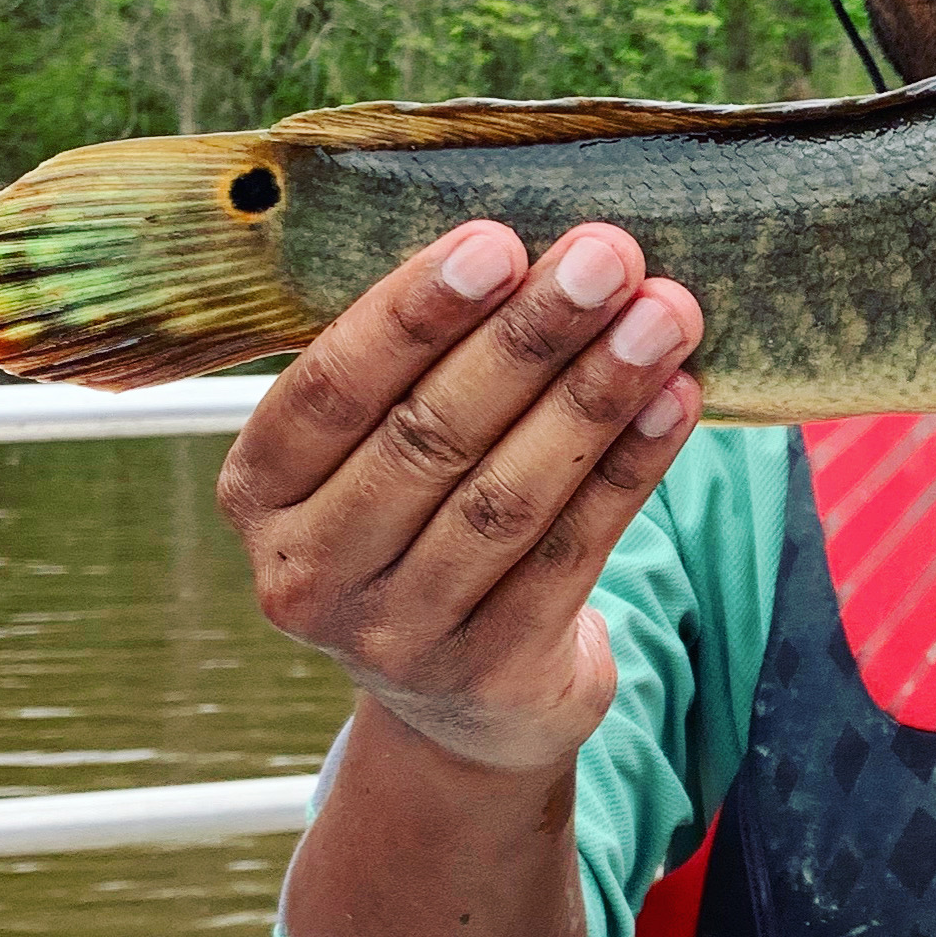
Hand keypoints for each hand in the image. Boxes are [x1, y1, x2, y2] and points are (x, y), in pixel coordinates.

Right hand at [216, 220, 703, 772]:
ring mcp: (396, 636)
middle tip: (606, 256)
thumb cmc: (426, 515)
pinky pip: (572, 552)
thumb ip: (423, 358)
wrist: (466, 698)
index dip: (413, 314)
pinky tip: (675, 399)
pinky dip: (630, 468)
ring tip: (663, 317)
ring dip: (593, 396)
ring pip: (506, 497)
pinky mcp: (490, 673)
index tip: (498, 240)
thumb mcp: (380, 448)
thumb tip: (537, 237)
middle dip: (527, 338)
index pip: (330, 390)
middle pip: (428, 438)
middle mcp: (309, 572)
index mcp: (260, 490)